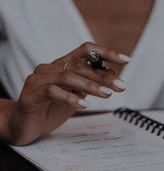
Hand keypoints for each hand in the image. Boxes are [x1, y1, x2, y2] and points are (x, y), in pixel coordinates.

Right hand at [9, 42, 129, 144]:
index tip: (126, 60)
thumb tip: (112, 74)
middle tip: (121, 85)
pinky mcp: (31, 94)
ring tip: (107, 94)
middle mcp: (50, 68)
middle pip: (80, 65)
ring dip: (91, 85)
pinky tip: (85, 105)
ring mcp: (39, 79)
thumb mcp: (75, 94)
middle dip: (103, 75)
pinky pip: (53, 92)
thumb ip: (89, 83)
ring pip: (68, 76)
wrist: (25, 125)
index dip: (106, 52)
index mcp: (62, 65)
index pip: (86, 50)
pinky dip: (71, 98)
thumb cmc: (52, 108)